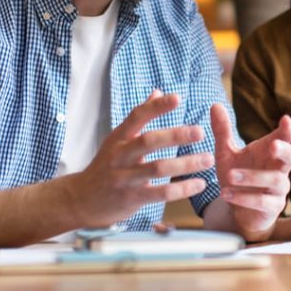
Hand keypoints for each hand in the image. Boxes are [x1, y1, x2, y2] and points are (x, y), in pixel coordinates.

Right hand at [69, 90, 213, 226]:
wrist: (81, 200)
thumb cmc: (105, 166)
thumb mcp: (117, 140)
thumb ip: (138, 117)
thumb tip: (157, 91)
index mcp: (119, 138)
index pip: (137, 116)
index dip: (157, 107)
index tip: (178, 98)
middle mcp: (120, 155)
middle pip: (149, 141)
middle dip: (176, 135)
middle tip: (200, 132)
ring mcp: (124, 177)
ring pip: (158, 168)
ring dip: (186, 163)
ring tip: (208, 159)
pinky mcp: (131, 198)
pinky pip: (160, 193)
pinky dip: (182, 189)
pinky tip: (199, 184)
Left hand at [211, 103, 290, 238]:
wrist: (236, 211)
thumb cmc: (236, 177)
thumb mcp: (225, 153)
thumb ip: (222, 131)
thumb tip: (215, 105)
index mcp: (271, 151)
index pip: (286, 137)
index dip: (288, 129)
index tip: (285, 119)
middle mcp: (279, 168)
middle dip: (286, 150)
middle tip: (273, 146)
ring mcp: (278, 189)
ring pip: (276, 181)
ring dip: (253, 177)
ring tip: (230, 175)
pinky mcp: (272, 208)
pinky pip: (263, 202)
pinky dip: (244, 198)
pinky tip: (226, 193)